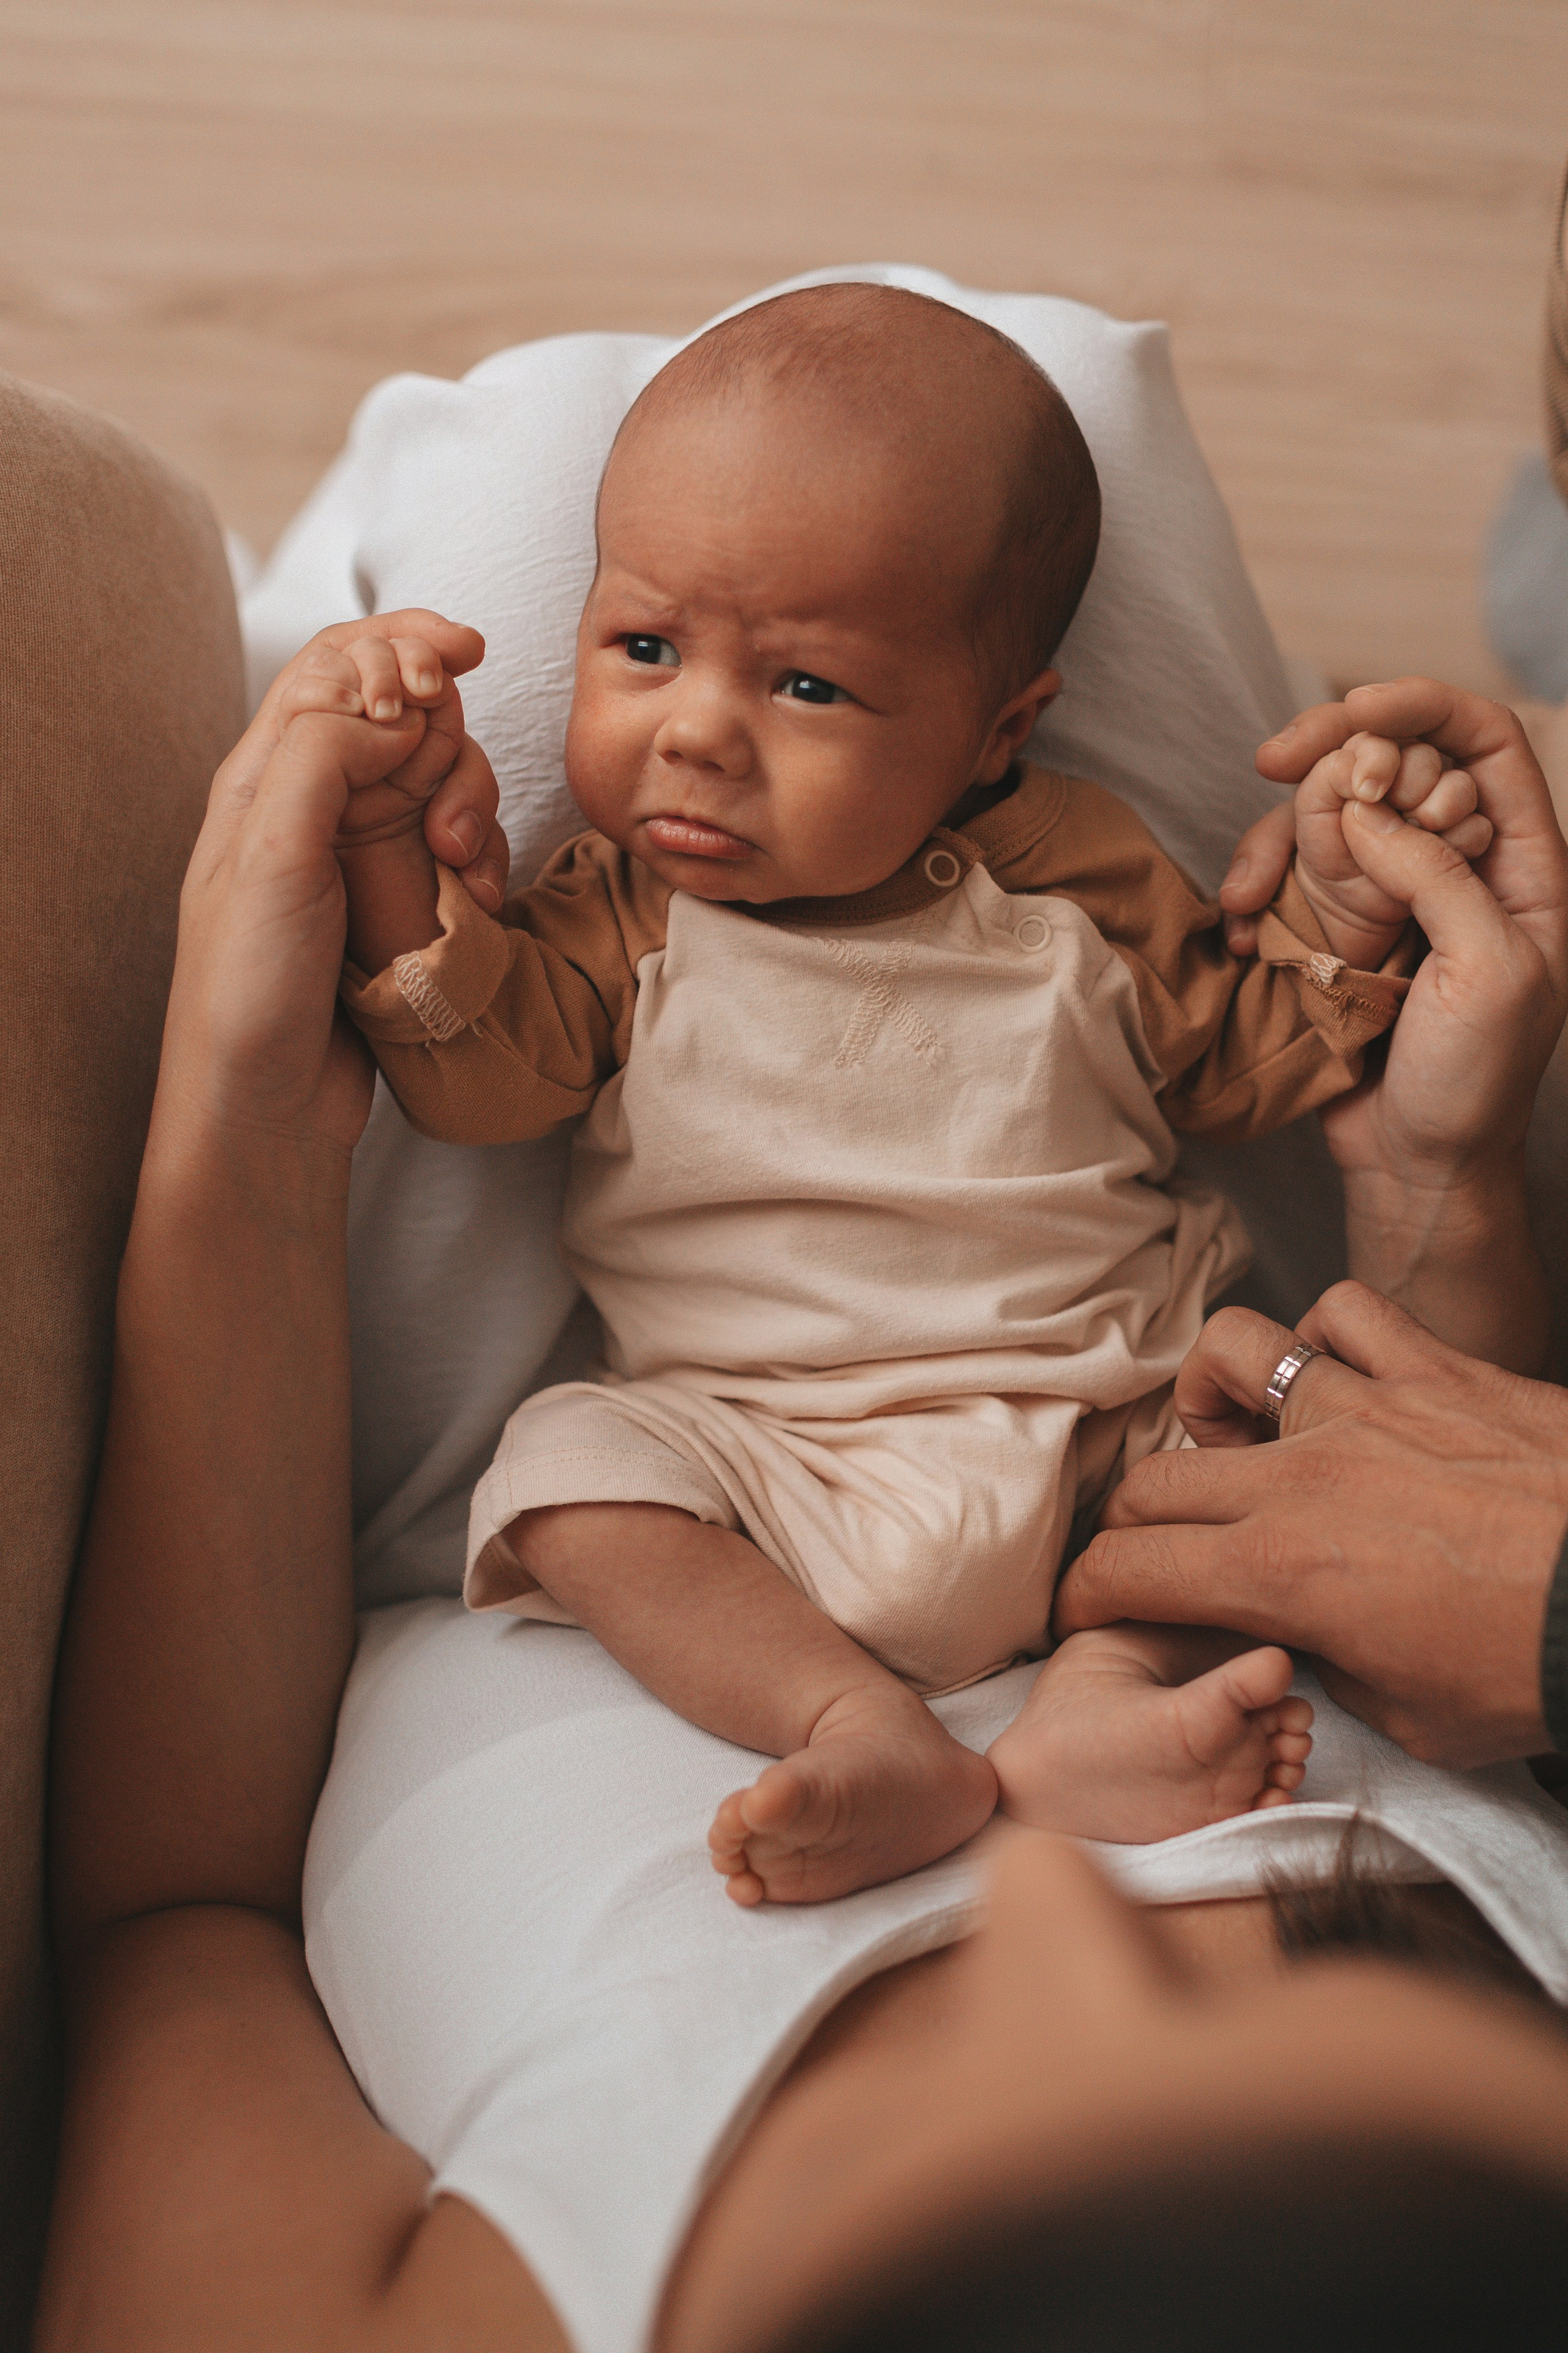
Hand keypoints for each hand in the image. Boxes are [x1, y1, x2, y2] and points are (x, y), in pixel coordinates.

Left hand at [170, 632, 493, 1159]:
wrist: (267, 1108)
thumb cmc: (248, 988)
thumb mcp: (271, 851)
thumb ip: (326, 754)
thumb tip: (397, 707)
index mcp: (265, 773)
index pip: (339, 662)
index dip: (404, 641)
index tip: (466, 654)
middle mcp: (312, 801)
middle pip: (406, 714)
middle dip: (449, 741)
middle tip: (450, 809)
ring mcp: (359, 852)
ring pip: (442, 780)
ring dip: (473, 806)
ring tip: (462, 866)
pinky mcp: (398, 901)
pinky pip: (457, 846)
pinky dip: (481, 859)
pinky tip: (473, 900)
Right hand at [1055, 1283, 1567, 1766]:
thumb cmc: (1537, 1671)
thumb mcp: (1410, 1720)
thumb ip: (1330, 1668)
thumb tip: (1307, 1641)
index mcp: (1283, 1578)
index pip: (1130, 1571)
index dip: (1087, 1596)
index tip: (1089, 1610)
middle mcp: (1303, 1482)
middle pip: (1155, 1477)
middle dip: (1131, 1523)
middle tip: (1154, 1549)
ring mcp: (1367, 1411)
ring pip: (1231, 1354)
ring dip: (1215, 1401)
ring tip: (1241, 1435)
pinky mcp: (1437, 1373)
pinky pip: (1348, 1312)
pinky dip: (1329, 1336)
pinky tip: (1343, 1377)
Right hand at [1225, 680, 1567, 1184]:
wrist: (1417, 1164)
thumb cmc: (1474, 1081)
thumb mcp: (1487, 971)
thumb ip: (1436, 877)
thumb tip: (1364, 806)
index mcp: (1524, 864)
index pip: (1482, 741)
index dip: (1421, 706)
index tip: (1352, 710)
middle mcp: (1459, 864)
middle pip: (1398, 757)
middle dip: (1333, 750)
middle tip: (1273, 762)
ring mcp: (1393, 894)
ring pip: (1333, 812)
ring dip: (1282, 832)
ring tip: (1248, 891)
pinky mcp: (1338, 927)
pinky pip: (1294, 873)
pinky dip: (1261, 885)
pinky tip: (1242, 922)